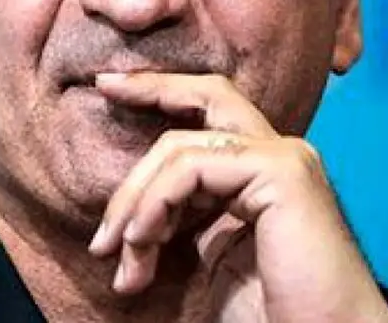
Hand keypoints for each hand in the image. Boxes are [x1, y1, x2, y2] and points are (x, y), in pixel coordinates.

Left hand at [86, 72, 387, 321]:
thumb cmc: (270, 315)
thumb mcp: (207, 257)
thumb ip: (178, 222)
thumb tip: (120, 223)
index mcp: (262, 174)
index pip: (208, 116)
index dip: (161, 94)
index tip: (111, 89)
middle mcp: (279, 157)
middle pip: (206, 96)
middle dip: (150, 87)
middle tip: (103, 87)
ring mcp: (284, 159)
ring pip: (180, 147)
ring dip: (134, 202)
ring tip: (117, 253)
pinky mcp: (281, 173)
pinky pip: (189, 170)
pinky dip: (152, 204)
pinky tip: (141, 241)